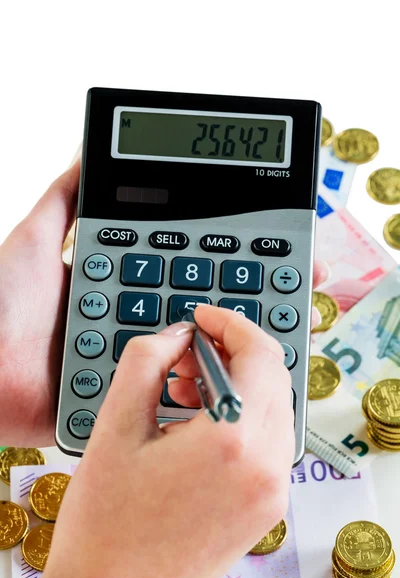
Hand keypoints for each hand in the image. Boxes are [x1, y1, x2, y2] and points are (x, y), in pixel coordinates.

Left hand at [0, 156, 327, 446]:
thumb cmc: (2, 305)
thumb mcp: (37, 241)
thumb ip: (67, 200)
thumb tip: (87, 150)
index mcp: (126, 285)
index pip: (191, 263)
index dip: (232, 253)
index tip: (274, 238)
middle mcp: (139, 322)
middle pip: (208, 306)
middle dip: (259, 294)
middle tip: (305, 280)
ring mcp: (141, 365)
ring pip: (205, 352)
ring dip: (250, 343)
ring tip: (293, 327)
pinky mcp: (135, 404)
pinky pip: (183, 396)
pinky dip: (220, 389)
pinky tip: (253, 380)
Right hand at [37, 305, 293, 577]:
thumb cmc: (106, 525)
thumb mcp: (115, 426)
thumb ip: (147, 360)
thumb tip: (177, 336)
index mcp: (233, 442)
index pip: (260, 355)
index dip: (231, 324)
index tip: (204, 318)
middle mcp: (266, 467)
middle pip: (274, 378)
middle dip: (234, 352)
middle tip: (189, 350)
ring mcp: (272, 492)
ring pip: (274, 407)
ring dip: (238, 384)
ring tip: (186, 387)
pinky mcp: (266, 509)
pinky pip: (269, 441)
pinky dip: (243, 416)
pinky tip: (200, 421)